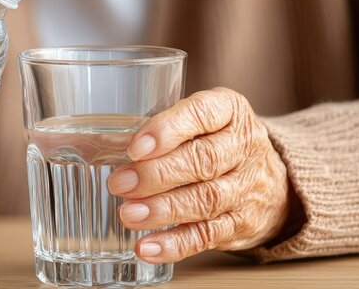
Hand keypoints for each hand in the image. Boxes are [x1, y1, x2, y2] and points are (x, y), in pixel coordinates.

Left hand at [107, 87, 289, 262]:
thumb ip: (159, 126)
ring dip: (163, 209)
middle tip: (119, 183)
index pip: (203, 113)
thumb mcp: (201, 120)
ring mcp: (246, 187)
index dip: (168, 129)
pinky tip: (147, 246)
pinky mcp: (241, 223)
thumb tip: (85, 142)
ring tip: (128, 214)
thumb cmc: (217, 142)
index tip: (135, 146)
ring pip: (205, 199)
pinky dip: (175, 244)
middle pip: (203, 160)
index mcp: (230, 111)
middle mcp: (243, 147)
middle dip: (157, 174)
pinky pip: (207, 235)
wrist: (273, 181)